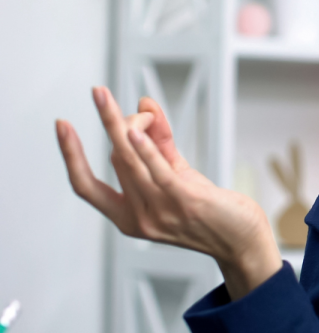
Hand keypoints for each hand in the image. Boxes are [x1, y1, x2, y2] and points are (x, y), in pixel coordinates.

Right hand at [56, 87, 281, 299]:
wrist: (243, 240)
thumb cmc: (210, 210)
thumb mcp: (177, 176)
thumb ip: (159, 144)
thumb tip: (144, 103)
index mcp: (128, 218)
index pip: (85, 186)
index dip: (70, 155)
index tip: (62, 126)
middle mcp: (139, 218)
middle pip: (115, 159)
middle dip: (112, 122)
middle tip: (99, 92)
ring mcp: (160, 212)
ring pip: (129, 160)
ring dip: (117, 123)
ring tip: (104, 97)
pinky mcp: (184, 201)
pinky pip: (158, 170)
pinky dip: (145, 147)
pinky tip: (135, 127)